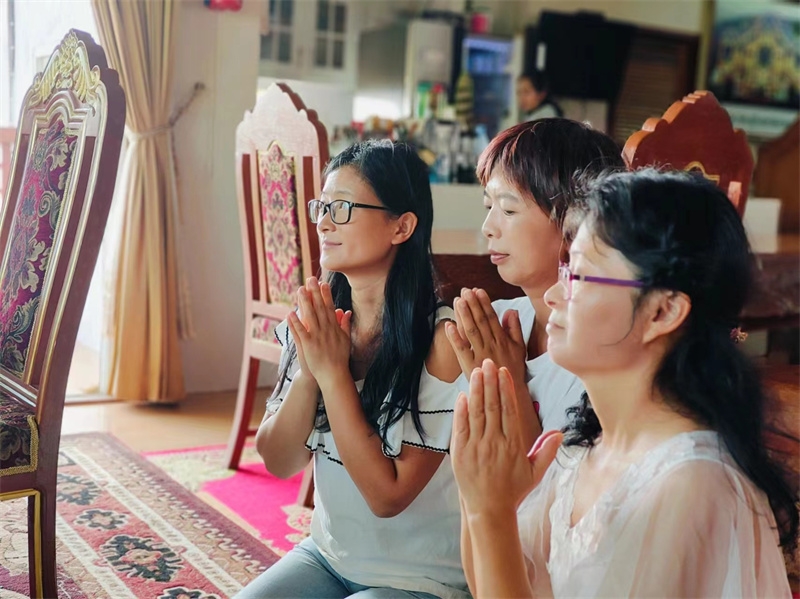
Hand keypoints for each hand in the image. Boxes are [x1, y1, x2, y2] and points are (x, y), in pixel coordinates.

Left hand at [287, 277, 351, 384]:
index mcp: (334, 328)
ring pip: (310, 316)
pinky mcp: (309, 345)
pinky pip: (301, 331)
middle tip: (310, 279)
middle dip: (315, 293)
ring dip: (305, 302)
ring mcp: (317, 337)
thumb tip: (347, 311)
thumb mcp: (346, 339)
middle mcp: (326, 330)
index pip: (329, 307)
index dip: (326, 295)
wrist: (334, 375)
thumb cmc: (340, 358)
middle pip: (319, 308)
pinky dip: (296, 322)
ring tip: (300, 290)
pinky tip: (290, 313)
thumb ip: (345, 324)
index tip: (323, 283)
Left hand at [446, 288, 526, 384]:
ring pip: (471, 331)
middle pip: (480, 321)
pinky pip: (461, 349)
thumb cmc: (513, 369)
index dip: (485, 303)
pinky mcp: (470, 365)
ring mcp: (480, 354)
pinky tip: (448, 325)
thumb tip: (511, 310)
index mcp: (502, 340)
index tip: (478, 290)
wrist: (508, 392)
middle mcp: (491, 345)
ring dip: (464, 315)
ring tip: (458, 301)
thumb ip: (515, 328)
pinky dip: (454, 337)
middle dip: (472, 304)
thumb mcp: (520, 347)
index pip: (492, 318)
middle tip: (465, 291)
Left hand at [450, 359, 561, 516]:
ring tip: (476, 371)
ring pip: (476, 413)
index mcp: (513, 445)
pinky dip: (461, 410)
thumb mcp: (534, 473)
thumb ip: (546, 452)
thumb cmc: (512, 490)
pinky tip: (462, 395)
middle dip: (490, 382)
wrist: (489, 510)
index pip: (509, 410)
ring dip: (476, 390)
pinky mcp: (460, 453)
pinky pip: (460, 427)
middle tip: (488, 362)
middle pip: (492, 406)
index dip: (506, 389)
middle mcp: (494, 443)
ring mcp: (476, 447)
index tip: (504, 372)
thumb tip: (559, 433)